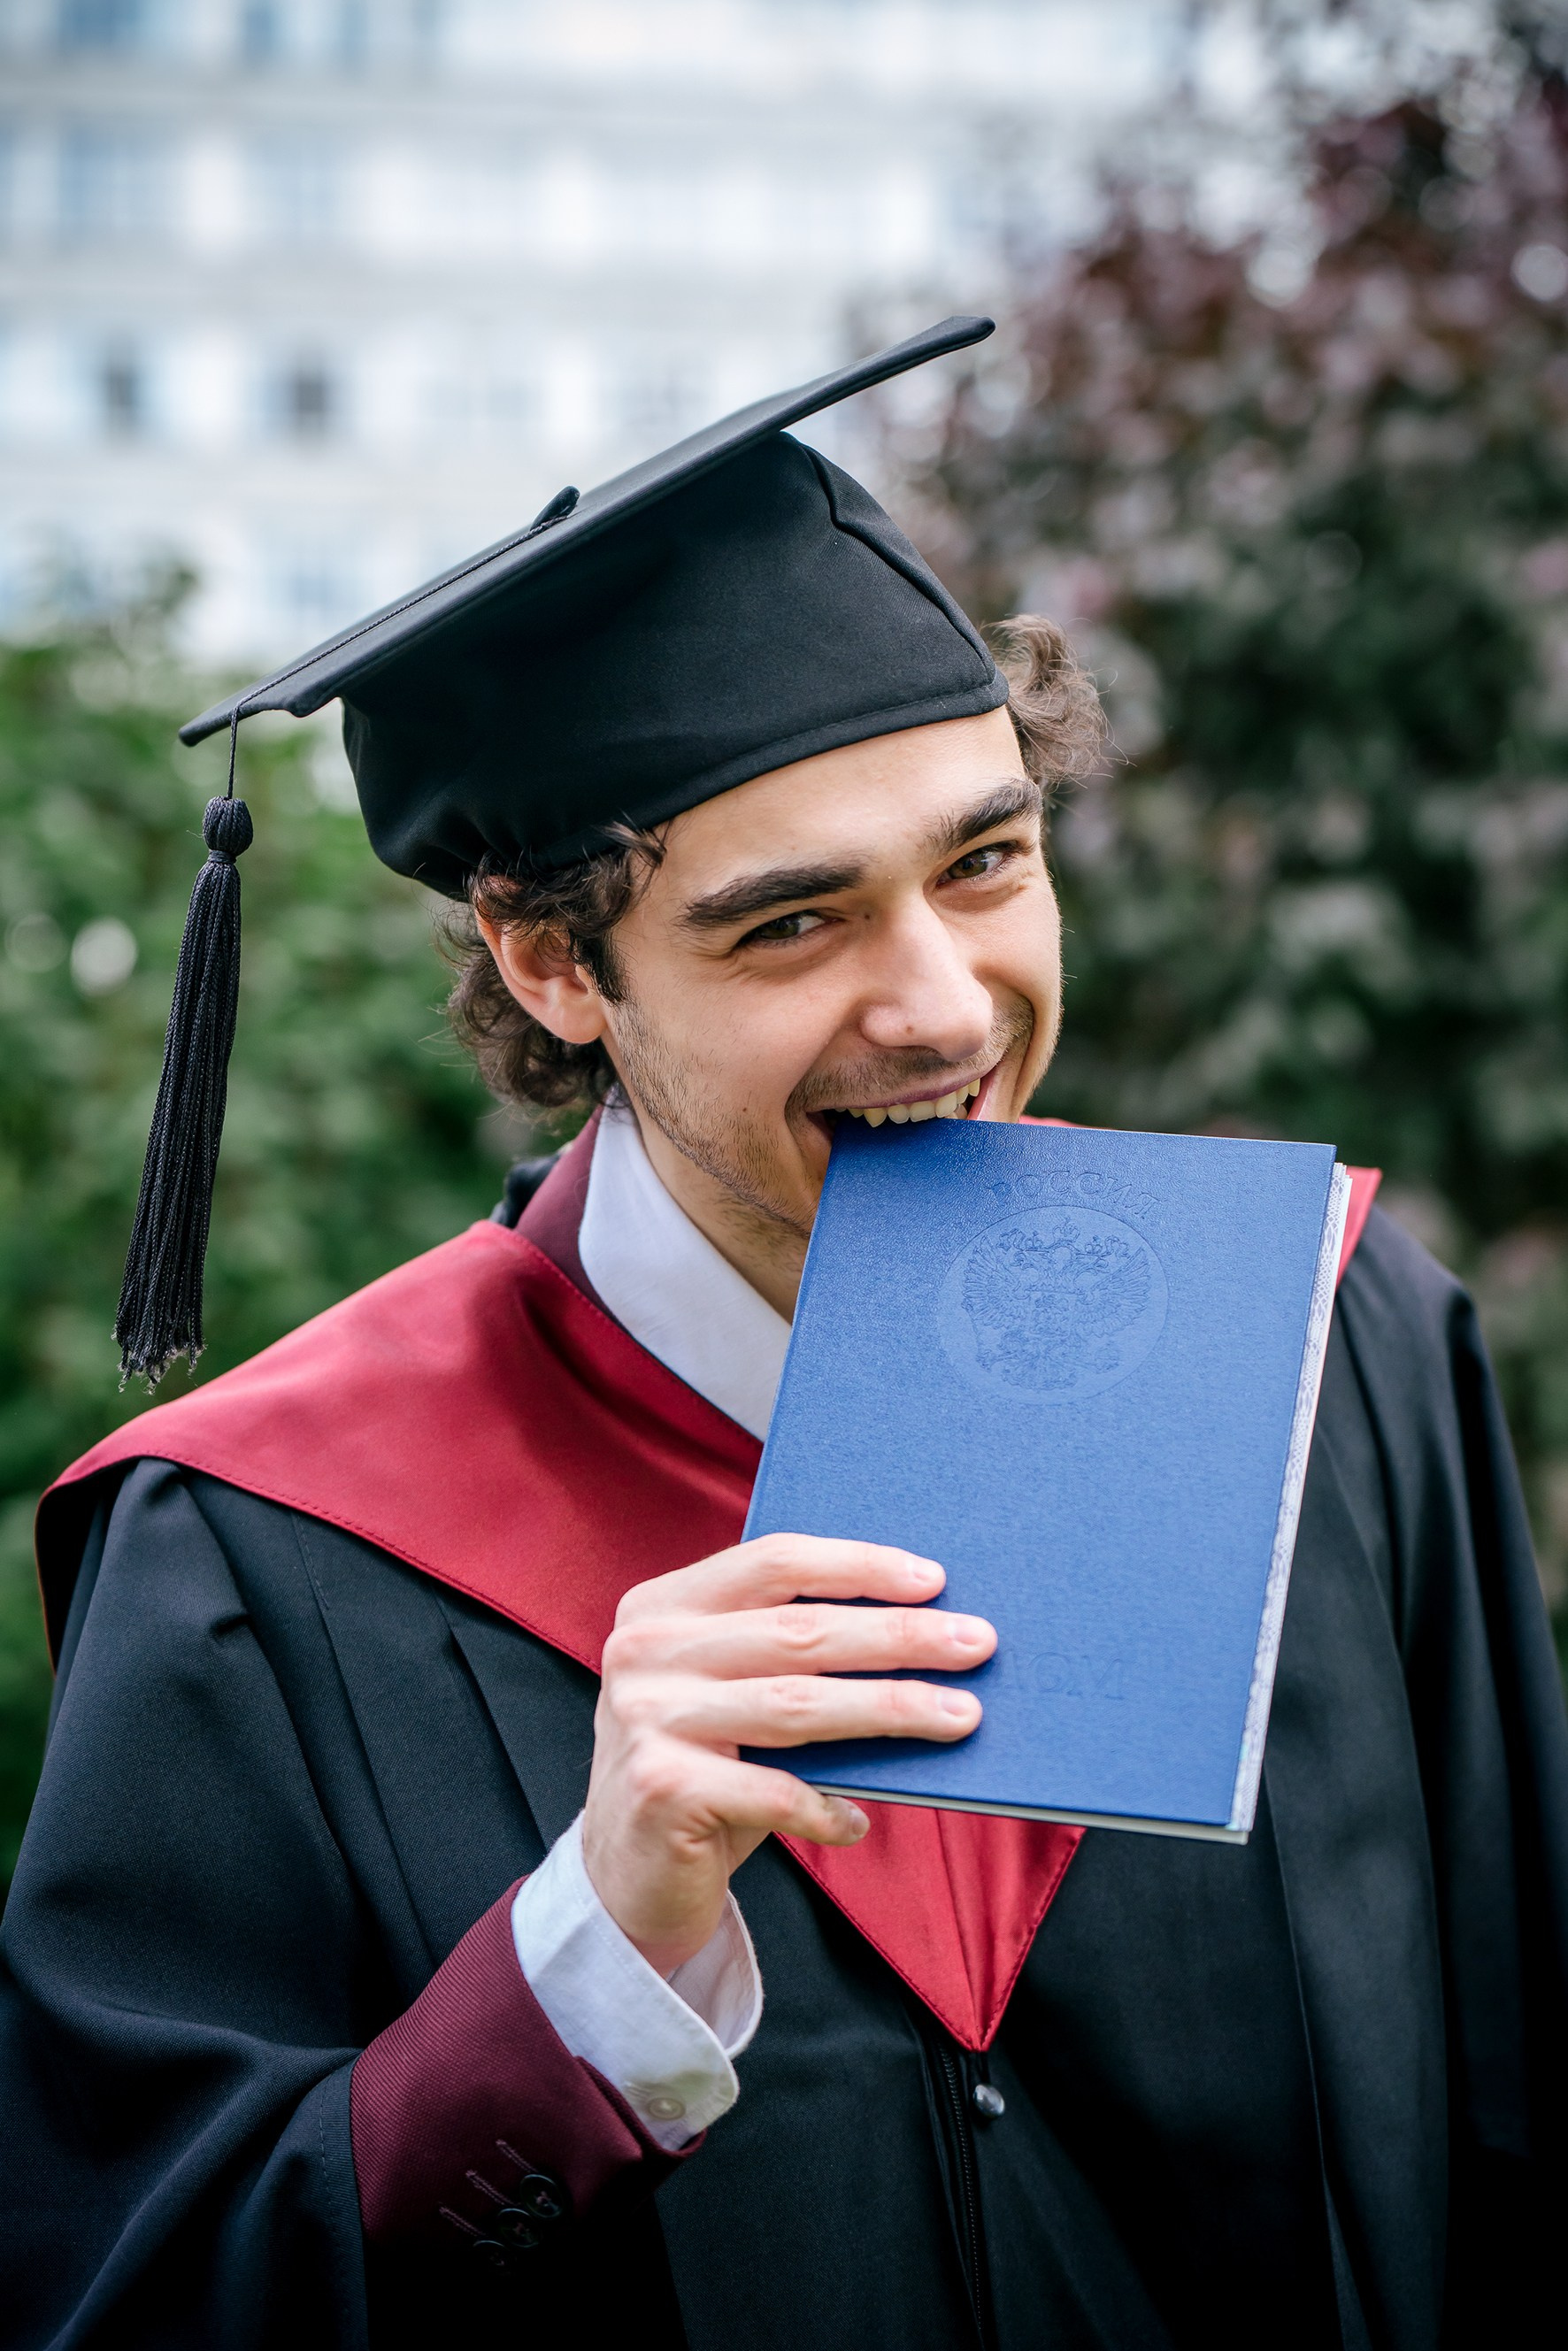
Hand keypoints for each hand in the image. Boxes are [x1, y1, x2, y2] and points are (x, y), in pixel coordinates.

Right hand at [580, 1533, 994, 1976]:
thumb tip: (919, 1629)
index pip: (774, 1563)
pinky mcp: (659, 1787)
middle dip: (899, 1636)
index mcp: (663, 1606)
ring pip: (799, 1704)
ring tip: (960, 1717)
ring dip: (892, 1708)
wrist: (623, 1877)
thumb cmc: (703, 1770)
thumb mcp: (729, 1693)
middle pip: (800, 1631)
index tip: (935, 1579)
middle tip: (976, 1643)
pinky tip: (858, 1821)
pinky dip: (827, 1808)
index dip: (859, 1566)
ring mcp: (647, 1717)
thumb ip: (786, 1655)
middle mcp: (646, 1650)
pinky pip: (774, 1792)